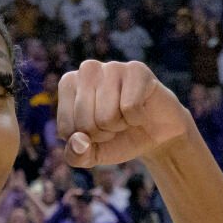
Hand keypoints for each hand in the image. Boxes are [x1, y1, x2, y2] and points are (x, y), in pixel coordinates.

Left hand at [57, 60, 189, 166]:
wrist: (156, 133)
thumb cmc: (118, 138)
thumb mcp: (92, 154)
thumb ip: (76, 156)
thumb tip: (79, 142)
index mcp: (68, 84)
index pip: (67, 129)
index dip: (87, 140)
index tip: (98, 129)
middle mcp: (87, 69)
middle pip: (85, 123)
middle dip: (103, 134)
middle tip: (115, 123)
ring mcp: (112, 66)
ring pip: (107, 116)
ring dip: (120, 125)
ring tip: (127, 115)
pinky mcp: (137, 70)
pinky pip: (129, 108)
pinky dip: (137, 118)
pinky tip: (141, 110)